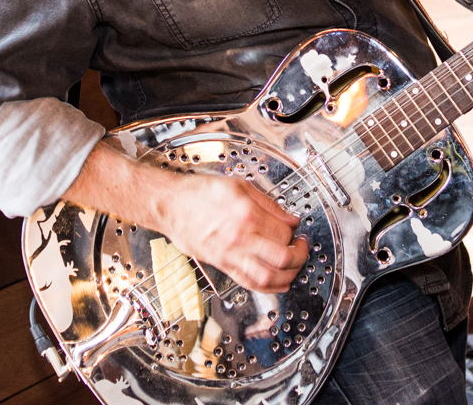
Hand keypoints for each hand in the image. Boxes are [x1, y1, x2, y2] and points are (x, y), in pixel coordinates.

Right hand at [159, 174, 308, 293]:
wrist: (170, 205)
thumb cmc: (198, 193)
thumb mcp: (238, 186)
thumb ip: (268, 204)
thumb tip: (289, 218)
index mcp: (246, 214)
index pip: (284, 232)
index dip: (295, 232)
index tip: (297, 229)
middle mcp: (239, 238)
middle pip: (281, 257)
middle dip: (299, 256)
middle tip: (302, 248)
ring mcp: (230, 255)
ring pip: (267, 277)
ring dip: (287, 276)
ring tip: (293, 267)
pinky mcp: (222, 265)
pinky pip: (249, 283)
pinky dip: (268, 287)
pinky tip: (278, 283)